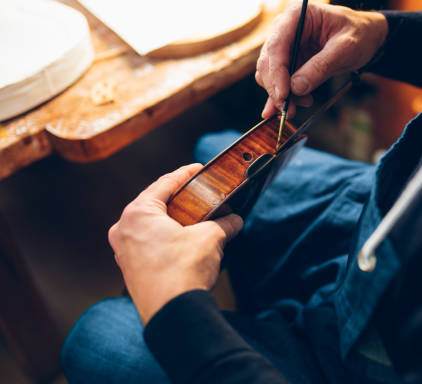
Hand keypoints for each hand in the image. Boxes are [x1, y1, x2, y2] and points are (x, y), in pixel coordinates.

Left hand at [108, 164, 242, 324]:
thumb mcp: (210, 238)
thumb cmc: (183, 272)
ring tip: (197, 218)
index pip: (164, 183)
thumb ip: (223, 224)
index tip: (199, 169)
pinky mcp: (131, 269)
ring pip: (151, 225)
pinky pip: (149, 243)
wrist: (173, 315)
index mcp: (137, 213)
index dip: (185, 174)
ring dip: (174, 220)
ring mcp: (124, 251)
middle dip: (180, 199)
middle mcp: (124, 229)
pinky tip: (186, 241)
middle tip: (200, 194)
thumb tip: (234, 220)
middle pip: (155, 204)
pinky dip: (167, 237)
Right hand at [256, 1, 387, 118]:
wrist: (367, 37)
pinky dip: (281, 96)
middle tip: (290, 109)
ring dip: (281, 94)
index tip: (283, 95)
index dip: (276, 72)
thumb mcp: (346, 49)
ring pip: (270, 74)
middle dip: (277, 88)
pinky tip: (282, 111)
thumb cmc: (359, 34)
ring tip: (301, 105)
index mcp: (297, 14)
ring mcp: (285, 44)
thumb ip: (321, 66)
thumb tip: (296, 87)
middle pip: (268, 61)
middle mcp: (285, 27)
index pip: (277, 45)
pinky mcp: (289, 60)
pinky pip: (278, 80)